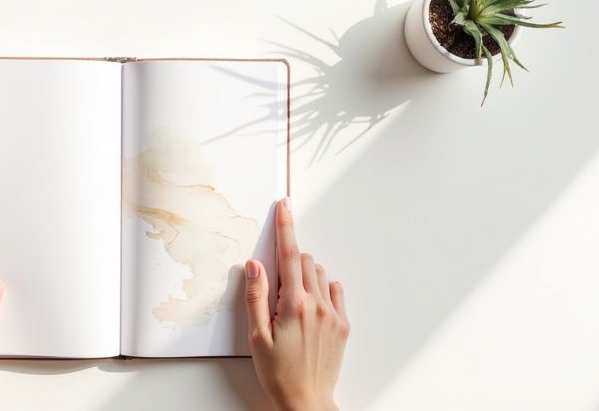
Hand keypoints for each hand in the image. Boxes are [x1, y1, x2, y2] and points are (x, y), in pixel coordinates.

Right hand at [244, 197, 349, 410]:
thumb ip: (256, 296)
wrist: (307, 401)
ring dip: (305, 275)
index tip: (285, 207)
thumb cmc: (279, 373)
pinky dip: (322, 289)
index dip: (286, 227)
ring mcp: (333, 314)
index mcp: (294, 305)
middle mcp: (318, 305)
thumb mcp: (256, 337)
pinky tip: (310, 306)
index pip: (289, 255)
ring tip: (291, 302)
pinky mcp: (343, 324)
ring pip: (320, 273)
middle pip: (305, 260)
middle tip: (276, 288)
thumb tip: (255, 266)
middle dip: (290, 261)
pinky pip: (335, 291)